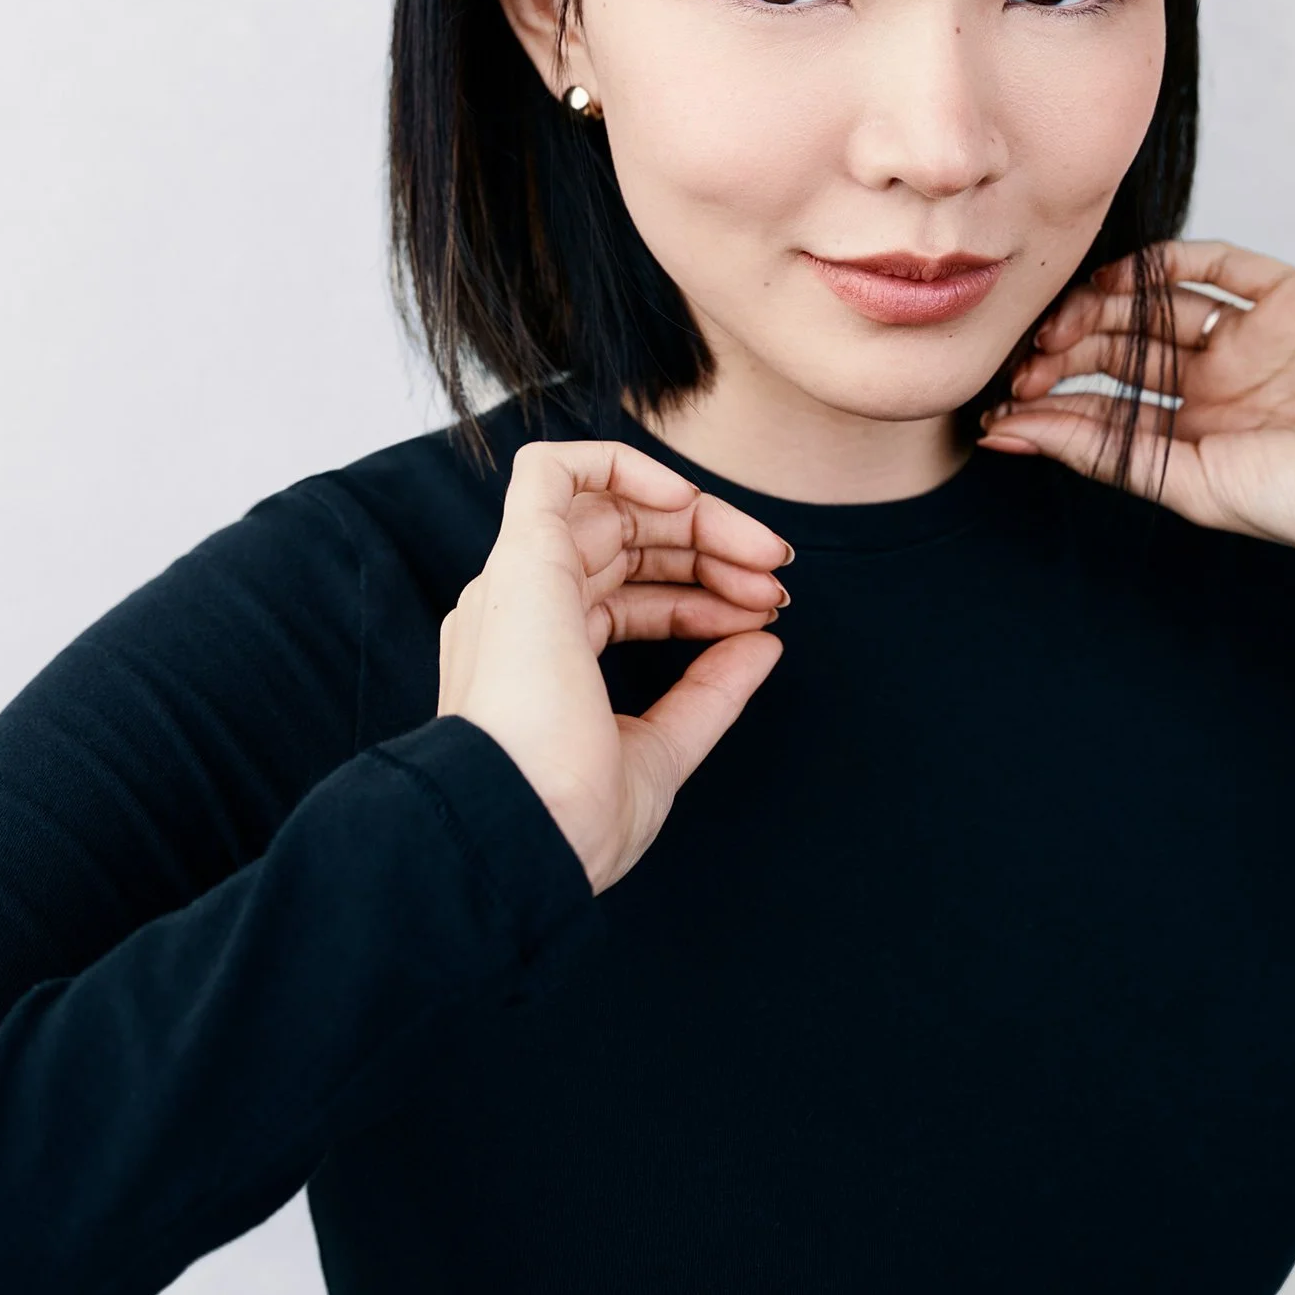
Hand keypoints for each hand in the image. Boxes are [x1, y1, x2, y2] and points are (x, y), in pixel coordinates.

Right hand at [437, 439, 790, 892]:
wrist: (524, 830)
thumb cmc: (573, 815)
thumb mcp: (660, 752)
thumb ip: (707, 693)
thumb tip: (763, 643)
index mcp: (539, 659)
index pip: (627, 600)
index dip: (702, 600)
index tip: (764, 619)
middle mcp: (521, 613)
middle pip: (623, 547)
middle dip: (710, 551)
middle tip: (778, 579)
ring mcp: (517, 585)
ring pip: (606, 508)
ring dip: (696, 519)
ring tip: (763, 554)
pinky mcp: (520, 559)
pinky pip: (550, 470)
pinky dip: (619, 464)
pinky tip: (684, 498)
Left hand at [981, 239, 1294, 571]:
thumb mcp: (1192, 486)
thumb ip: (1107, 452)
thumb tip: (1014, 434)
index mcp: (1195, 438)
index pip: (1105, 405)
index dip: (1051, 401)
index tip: (1001, 403)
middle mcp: (1218, 384)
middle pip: (1121, 350)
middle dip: (1068, 350)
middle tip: (1029, 357)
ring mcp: (1253, 337)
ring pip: (1157, 305)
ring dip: (1106, 306)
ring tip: (1066, 322)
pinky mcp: (1291, 297)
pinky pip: (1220, 265)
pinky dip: (1171, 261)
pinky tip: (1128, 274)